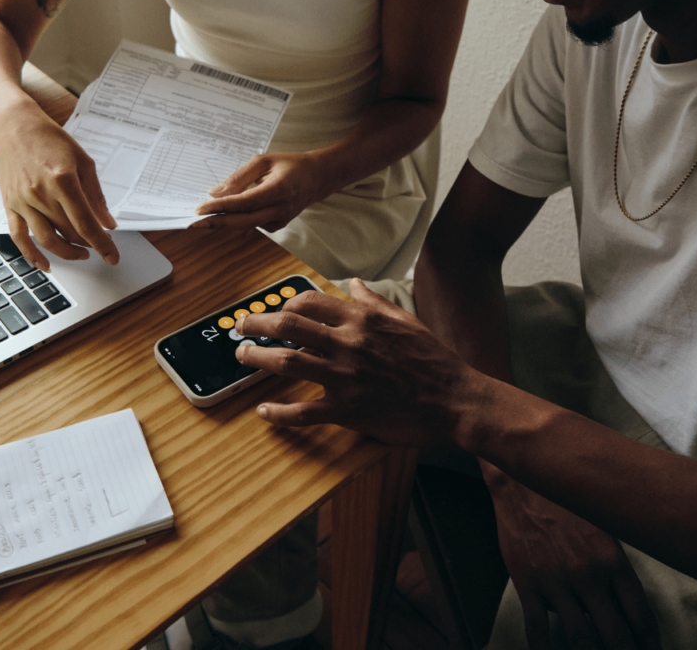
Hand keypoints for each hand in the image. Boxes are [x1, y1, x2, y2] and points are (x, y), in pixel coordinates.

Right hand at [0, 109, 117, 271]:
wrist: (12, 126)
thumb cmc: (48, 139)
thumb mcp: (82, 161)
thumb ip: (96, 195)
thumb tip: (107, 223)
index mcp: (63, 180)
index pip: (86, 223)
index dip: (103, 244)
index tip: (113, 256)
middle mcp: (41, 193)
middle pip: (69, 233)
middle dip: (89, 245)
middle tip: (100, 245)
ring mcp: (23, 201)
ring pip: (47, 240)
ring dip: (67, 253)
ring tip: (81, 253)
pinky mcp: (10, 205)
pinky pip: (19, 237)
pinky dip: (32, 255)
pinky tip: (45, 265)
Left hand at [191, 151, 329, 232]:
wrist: (317, 178)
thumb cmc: (290, 165)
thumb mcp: (263, 161)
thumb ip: (239, 177)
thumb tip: (215, 193)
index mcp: (278, 191)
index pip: (244, 203)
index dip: (221, 207)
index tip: (200, 209)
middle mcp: (279, 210)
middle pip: (242, 222)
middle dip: (215, 223)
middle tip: (192, 222)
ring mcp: (279, 221)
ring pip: (244, 225)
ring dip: (223, 221)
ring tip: (202, 217)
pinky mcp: (276, 226)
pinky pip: (250, 223)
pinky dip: (236, 219)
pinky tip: (225, 213)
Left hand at [236, 279, 478, 445]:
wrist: (455, 401)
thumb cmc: (433, 362)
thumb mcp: (406, 321)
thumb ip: (374, 302)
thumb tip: (353, 284)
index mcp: (362, 320)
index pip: (310, 302)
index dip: (284, 304)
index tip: (274, 310)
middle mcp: (349, 344)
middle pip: (289, 326)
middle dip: (257, 324)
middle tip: (241, 327)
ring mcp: (345, 377)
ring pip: (288, 361)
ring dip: (257, 358)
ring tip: (242, 357)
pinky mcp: (348, 410)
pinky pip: (304, 411)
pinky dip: (280, 412)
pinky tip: (265, 411)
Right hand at [489, 477, 660, 649]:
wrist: (524, 481)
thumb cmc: (566, 503)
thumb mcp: (603, 530)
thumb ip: (613, 569)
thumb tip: (621, 606)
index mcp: (613, 562)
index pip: (641, 617)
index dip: (650, 644)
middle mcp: (589, 575)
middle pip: (615, 635)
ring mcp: (556, 581)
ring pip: (580, 638)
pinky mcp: (527, 582)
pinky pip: (537, 627)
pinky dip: (543, 648)